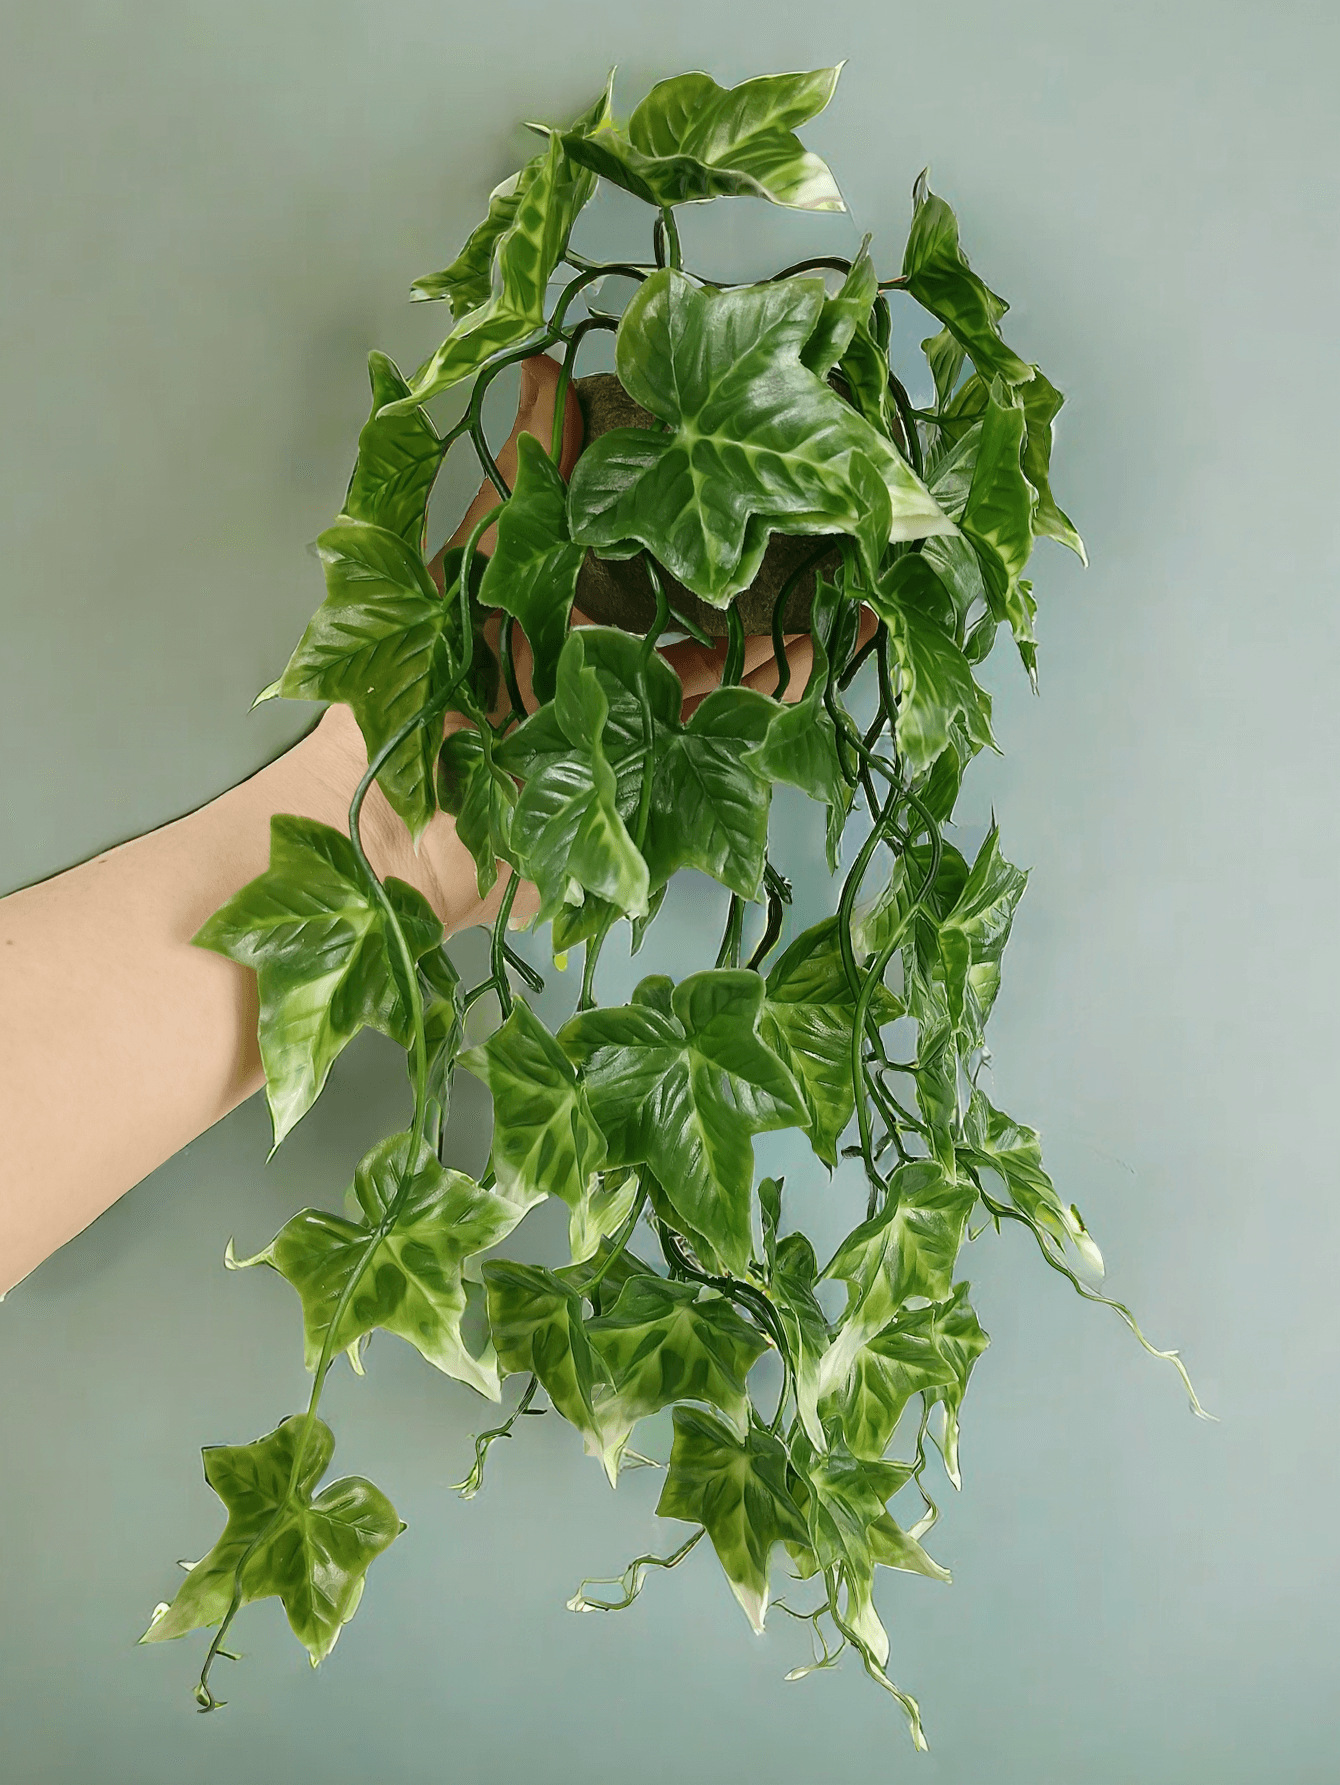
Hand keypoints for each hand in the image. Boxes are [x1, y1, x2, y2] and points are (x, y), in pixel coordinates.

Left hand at [310, 352, 873, 935]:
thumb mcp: (471, 568)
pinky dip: (767, 707)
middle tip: (834, 537)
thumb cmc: (412, 691)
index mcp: (558, 611)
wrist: (391, 830)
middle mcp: (600, 669)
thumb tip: (541, 362)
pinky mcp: (647, 792)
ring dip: (783, 643)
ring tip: (849, 596)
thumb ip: (520, 480)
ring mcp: (630, 733)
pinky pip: (716, 745)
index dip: (701, 523)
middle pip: (695, 620)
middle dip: (764, 585)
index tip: (761, 475)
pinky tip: (814, 661)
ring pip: (721, 681)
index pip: (644, 558)